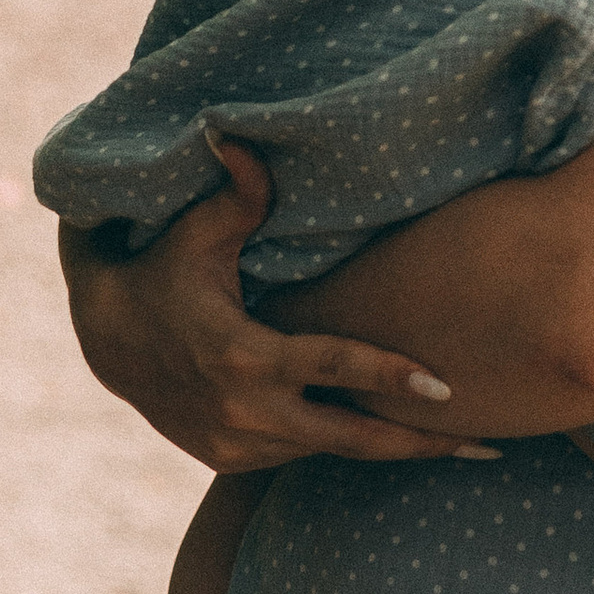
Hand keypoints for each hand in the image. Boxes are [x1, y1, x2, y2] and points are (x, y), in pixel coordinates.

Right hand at [58, 142, 492, 472]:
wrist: (102, 342)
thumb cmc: (162, 272)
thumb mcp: (196, 234)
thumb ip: (235, 195)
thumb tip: (240, 134)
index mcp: (242, 355)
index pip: (331, 367)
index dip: (389, 375)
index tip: (447, 386)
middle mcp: (243, 412)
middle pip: (351, 437)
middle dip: (421, 443)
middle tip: (491, 445)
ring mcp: (236, 444)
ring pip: (331, 449)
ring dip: (392, 447)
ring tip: (466, 444)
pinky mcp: (230, 459)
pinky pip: (304, 454)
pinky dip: (347, 445)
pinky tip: (401, 439)